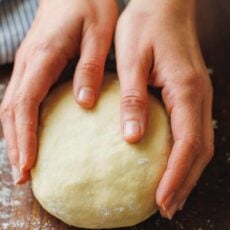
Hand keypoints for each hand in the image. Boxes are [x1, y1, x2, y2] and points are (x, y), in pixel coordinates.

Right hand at [0, 0, 117, 183]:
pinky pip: (22, 97)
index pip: (26, 104)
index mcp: (43, 56)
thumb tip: (83, 103)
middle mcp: (29, 63)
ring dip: (15, 136)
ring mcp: (29, 64)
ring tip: (23, 163)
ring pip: (13, 106)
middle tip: (22, 175)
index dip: (24, 137)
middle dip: (15, 144)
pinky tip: (29, 134)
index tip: (27, 164)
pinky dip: (22, 121)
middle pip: (12, 111)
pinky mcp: (35, 65)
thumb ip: (90, 68)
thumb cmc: (89, 5)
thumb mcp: (98, 35)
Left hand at [115, 0, 213, 217]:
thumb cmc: (146, 26)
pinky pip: (191, 130)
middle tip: (167, 206)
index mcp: (186, 89)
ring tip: (171, 194)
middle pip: (198, 150)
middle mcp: (198, 96)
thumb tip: (133, 137)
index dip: (176, 175)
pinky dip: (184, 153)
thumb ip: (133, 98)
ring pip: (198, 143)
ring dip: (186, 171)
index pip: (187, 143)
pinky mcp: (189, 93)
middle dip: (184, 181)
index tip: (162, 199)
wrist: (163, 5)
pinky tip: (172, 163)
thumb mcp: (133, 60)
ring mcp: (197, 95)